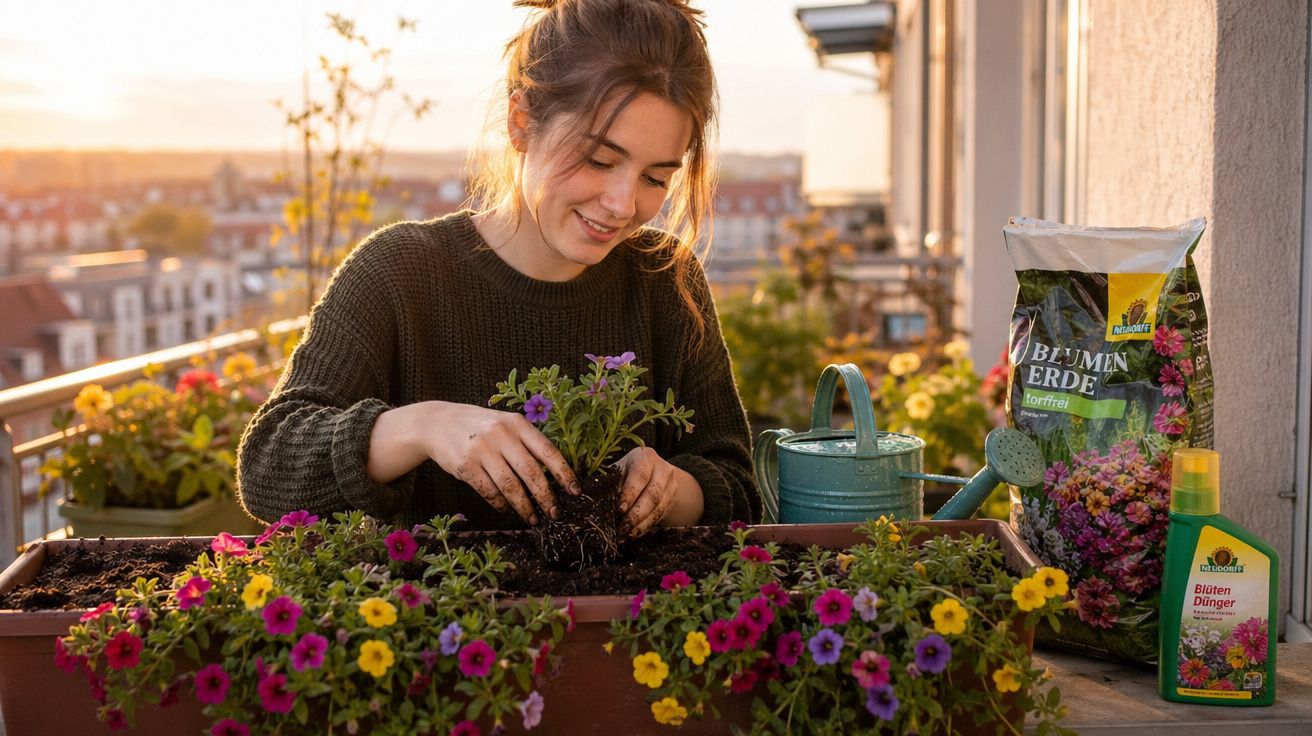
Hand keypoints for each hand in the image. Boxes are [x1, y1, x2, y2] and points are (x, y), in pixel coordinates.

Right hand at [422, 402, 579, 524]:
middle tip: (554, 512)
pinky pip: (489, 491)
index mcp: (517, 423)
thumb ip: (526, 443)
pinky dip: (501, 504)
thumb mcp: (505, 424)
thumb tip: (555, 475)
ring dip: (524, 506)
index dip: (564, 473)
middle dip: (546, 496)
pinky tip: (506, 508)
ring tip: (532, 518)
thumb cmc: (480, 427)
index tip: (575, 491)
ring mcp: (482, 449)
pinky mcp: (466, 465)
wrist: (437, 422)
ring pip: (511, 486)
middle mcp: (501, 434)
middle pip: (531, 472)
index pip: (548, 450)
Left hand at [615, 447, 700, 536]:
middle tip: (622, 527)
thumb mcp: (615, 472)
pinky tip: (634, 533)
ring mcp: (671, 484)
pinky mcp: (672, 498)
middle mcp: (662, 468)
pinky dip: (646, 526)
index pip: (640, 476)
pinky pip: (661, 515)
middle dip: (637, 513)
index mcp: (645, 457)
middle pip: (652, 494)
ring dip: (642, 523)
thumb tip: (602, 503)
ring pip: (658, 507)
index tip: (619, 509)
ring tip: (627, 533)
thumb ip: (611, 485)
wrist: (647, 471)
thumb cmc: (624, 471)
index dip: (630, 494)